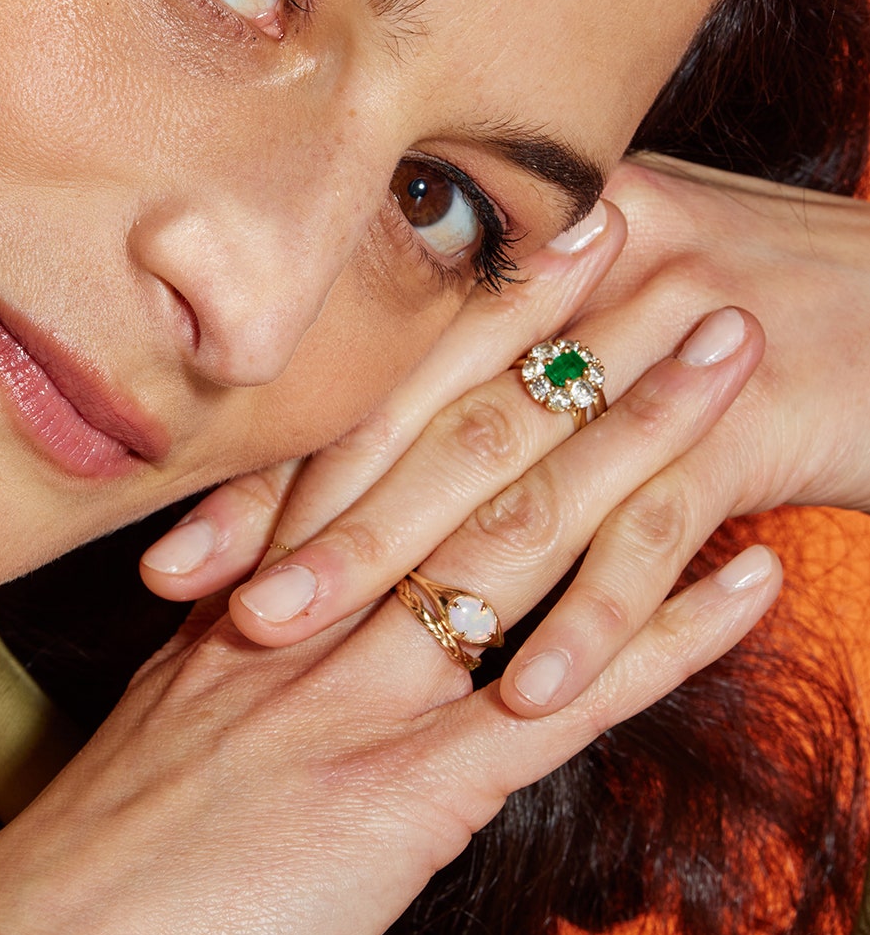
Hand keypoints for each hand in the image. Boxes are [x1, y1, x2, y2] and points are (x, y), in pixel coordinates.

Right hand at [0, 295, 775, 934]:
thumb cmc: (80, 883)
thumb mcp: (153, 743)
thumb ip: (228, 674)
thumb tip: (278, 641)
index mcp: (243, 590)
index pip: (369, 421)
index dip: (460, 324)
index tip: (531, 242)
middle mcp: (305, 614)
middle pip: (457, 444)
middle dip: (573, 338)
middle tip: (669, 241)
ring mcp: (354, 693)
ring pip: (519, 536)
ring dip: (645, 444)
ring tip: (734, 358)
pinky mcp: (402, 796)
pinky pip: (561, 696)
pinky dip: (667, 634)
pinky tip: (752, 578)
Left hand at [141, 154, 869, 715]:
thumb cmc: (757, 308)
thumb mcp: (616, 296)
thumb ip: (494, 356)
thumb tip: (358, 448)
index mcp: (542, 241)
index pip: (380, 372)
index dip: (278, 463)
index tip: (176, 548)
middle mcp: (594, 273)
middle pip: (427, 421)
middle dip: (312, 524)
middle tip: (219, 611)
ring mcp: (674, 341)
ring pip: (519, 476)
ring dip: (413, 575)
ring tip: (307, 653)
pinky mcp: (755, 418)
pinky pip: (656, 529)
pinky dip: (594, 618)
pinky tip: (525, 693)